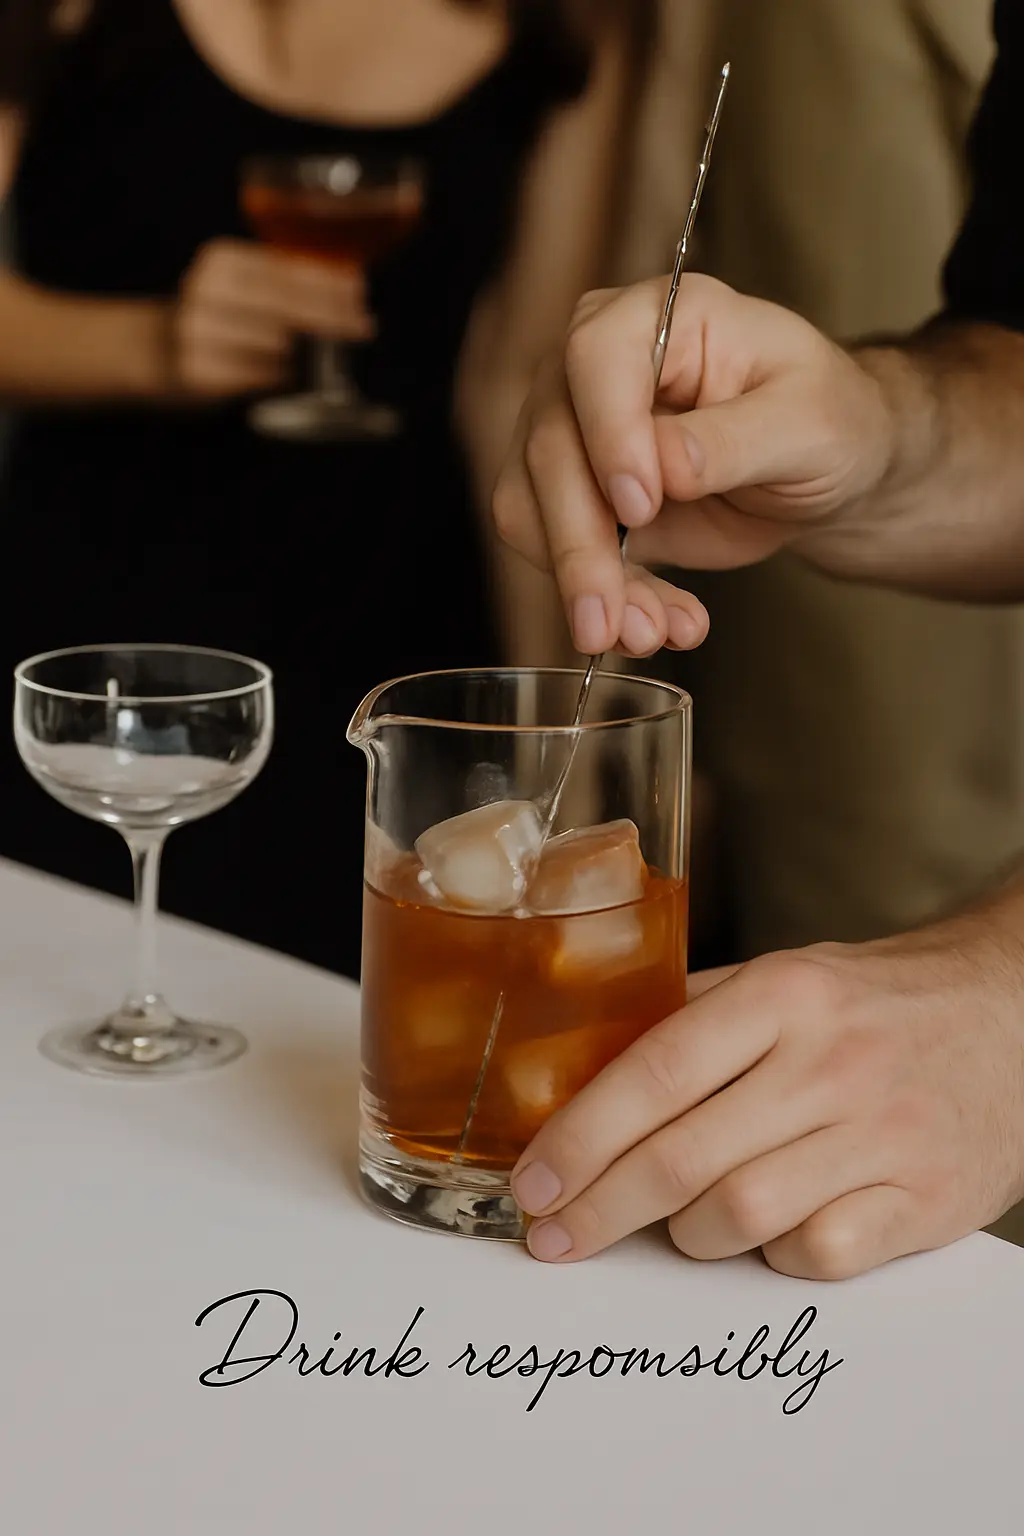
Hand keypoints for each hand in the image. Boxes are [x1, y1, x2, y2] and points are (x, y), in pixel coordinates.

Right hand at [169, 239, 372, 398]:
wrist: (151, 349)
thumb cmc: (212, 314)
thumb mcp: (238, 283)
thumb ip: (283, 280)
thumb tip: (351, 285)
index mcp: (220, 261)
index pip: (285, 270)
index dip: (327, 283)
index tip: (360, 292)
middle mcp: (206, 292)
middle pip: (286, 305)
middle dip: (331, 317)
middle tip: (364, 327)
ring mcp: (199, 333)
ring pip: (277, 344)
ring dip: (308, 350)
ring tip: (323, 352)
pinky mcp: (198, 372)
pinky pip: (260, 377)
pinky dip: (283, 376)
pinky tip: (292, 374)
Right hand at [493, 275, 895, 656]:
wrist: (821, 469)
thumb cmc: (827, 420)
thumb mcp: (810, 422)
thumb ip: (736, 437)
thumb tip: (666, 464)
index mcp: (659, 316)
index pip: (595, 358)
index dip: (607, 433)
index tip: (640, 505)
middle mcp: (594, 366)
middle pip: (550, 449)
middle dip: (580, 546)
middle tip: (616, 620)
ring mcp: (574, 431)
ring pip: (533, 509)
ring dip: (585, 585)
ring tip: (651, 634)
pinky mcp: (575, 497)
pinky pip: (554, 552)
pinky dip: (601, 600)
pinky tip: (658, 625)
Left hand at [510, 904, 1023, 1279]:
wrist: (1013, 1017)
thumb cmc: (877, 1003)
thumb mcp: (787, 976)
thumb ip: (692, 1014)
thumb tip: (577, 1062)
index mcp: (783, 994)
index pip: (656, 1069)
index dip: (581, 1134)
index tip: (533, 1179)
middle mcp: (832, 1062)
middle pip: (684, 1155)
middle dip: (601, 1207)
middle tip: (554, 1234)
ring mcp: (883, 1134)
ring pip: (740, 1213)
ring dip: (684, 1233)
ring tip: (672, 1223)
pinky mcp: (923, 1200)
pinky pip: (816, 1255)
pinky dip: (773, 1255)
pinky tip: (764, 1232)